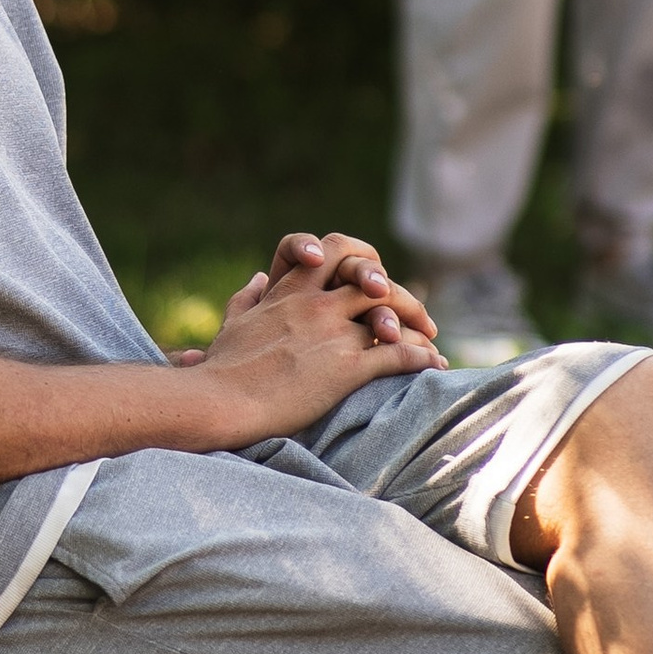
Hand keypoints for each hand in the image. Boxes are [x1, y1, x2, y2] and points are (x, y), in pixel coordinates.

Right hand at [174, 227, 442, 442]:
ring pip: (391, 313)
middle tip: (417, 315)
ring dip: (417, 325)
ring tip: (431, 339)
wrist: (219, 401)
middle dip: (399, 293)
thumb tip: (258, 277)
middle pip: (372, 279)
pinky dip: (421, 358)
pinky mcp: (346, 367)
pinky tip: (434, 365)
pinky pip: (397, 355)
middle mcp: (315, 303)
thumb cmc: (220, 370)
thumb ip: (247, 297)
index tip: (371, 279)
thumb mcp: (232, 324)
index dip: (358, 257)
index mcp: (289, 291)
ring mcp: (332, 333)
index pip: (332, 251)